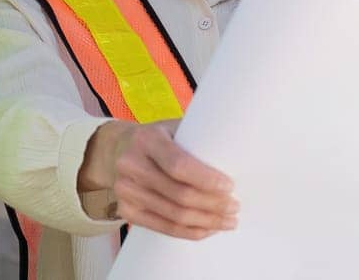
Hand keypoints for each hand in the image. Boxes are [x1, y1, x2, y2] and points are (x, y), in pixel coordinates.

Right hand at [79, 119, 236, 239]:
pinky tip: (207, 229)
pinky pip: (163, 227)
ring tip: (227, 221)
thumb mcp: (174, 127)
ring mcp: (125, 190)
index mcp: (147, 139)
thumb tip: (239, 152)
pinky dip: (189, 231)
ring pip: (173, 215)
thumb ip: (198, 137)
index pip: (179, 165)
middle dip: (212, 205)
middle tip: (234, 207)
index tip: (230, 186)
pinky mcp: (126, 210)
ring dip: (206, 221)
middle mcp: (131, 164)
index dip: (206, 179)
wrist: (118, 149)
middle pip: (179, 195)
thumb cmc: (159, 138)